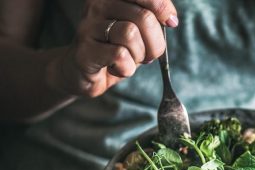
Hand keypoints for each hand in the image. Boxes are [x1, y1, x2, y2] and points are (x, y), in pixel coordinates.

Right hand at [49, 0, 177, 96]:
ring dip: (138, 56)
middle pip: (144, 17)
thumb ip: (151, 21)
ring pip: (131, 34)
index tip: (171, 22)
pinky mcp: (84, 50)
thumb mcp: (137, 33)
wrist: (79, 72)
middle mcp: (97, 5)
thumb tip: (171, 20)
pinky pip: (119, 55)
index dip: (162, 7)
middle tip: (147, 55)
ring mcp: (88, 26)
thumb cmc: (112, 51)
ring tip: (128, 61)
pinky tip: (117, 69)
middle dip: (155, 43)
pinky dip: (127, 68)